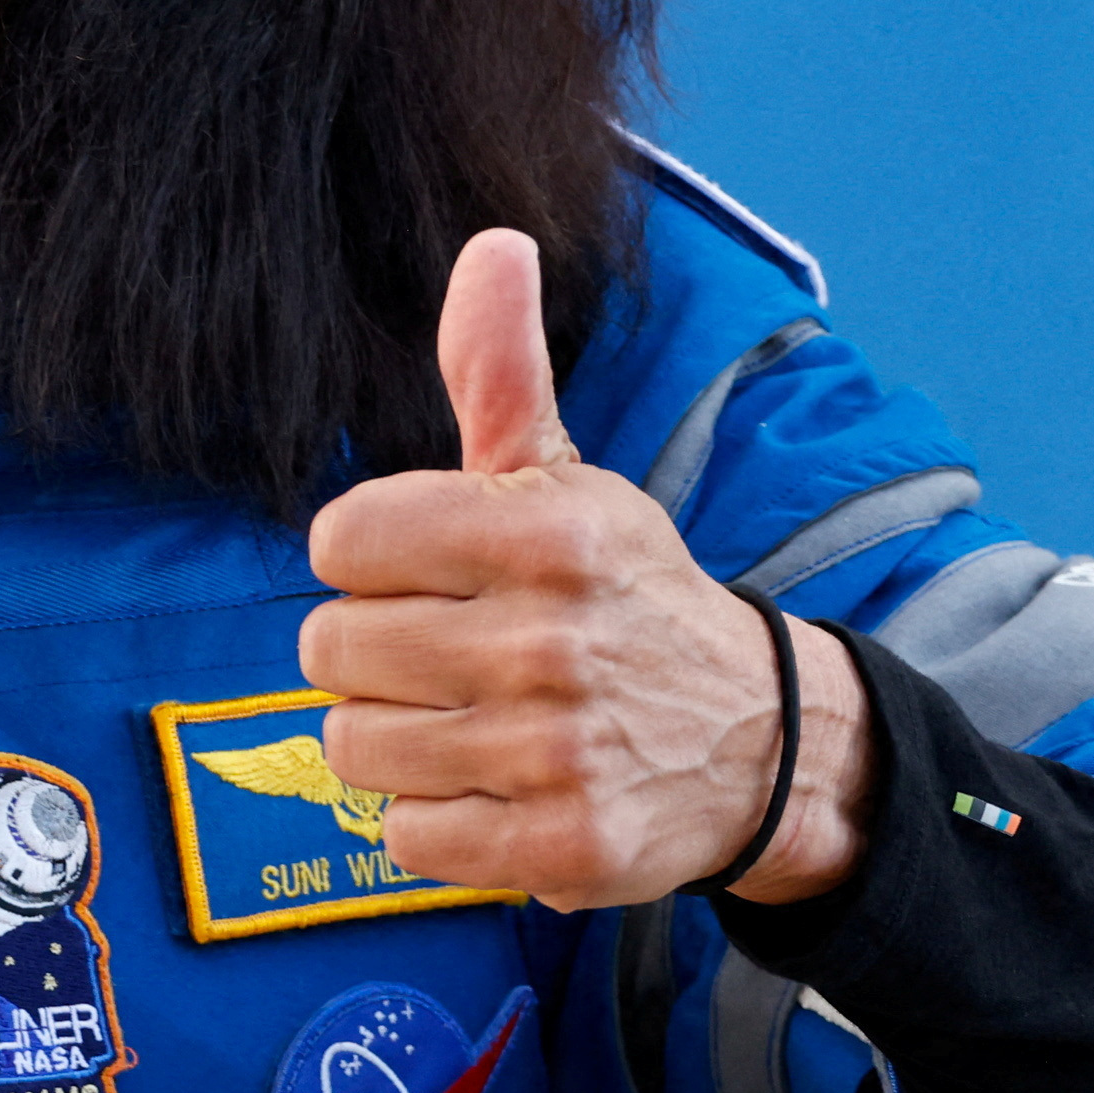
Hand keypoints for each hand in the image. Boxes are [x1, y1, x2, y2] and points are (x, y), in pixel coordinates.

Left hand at [299, 229, 872, 912]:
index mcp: (544, 532)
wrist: (759, 738)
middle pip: (333, 646)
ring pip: (355, 743)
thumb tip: (492, 245)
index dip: (370, 556)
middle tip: (447, 654)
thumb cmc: (624, 595)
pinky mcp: (561, 846)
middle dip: (374, 651)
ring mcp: (555, 750)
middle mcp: (548, 639)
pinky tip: (493, 786)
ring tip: (467, 721)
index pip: (343, 537)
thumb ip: (503, 374)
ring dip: (394, 739)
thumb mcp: (570, 481)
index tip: (427, 571)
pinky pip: (405, 834)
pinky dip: (432, 819)